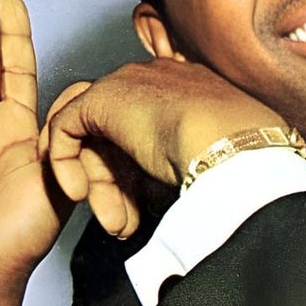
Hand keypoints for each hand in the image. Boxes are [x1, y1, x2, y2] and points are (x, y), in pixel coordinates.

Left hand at [40, 58, 286, 237]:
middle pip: (120, 134)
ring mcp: (127, 84)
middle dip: (119, 184)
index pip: (152, 125)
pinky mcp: (99, 99)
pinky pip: (66, 128)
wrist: (231, 143)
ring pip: (95, 137)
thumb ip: (192, 159)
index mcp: (188, 87)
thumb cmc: (239, 157)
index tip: (148, 207)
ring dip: (99, 184)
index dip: (143, 172)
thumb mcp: (216, 156)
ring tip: (112, 221)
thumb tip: (183, 186)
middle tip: (124, 225)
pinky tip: (81, 194)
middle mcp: (155, 80)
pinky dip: (67, 164)